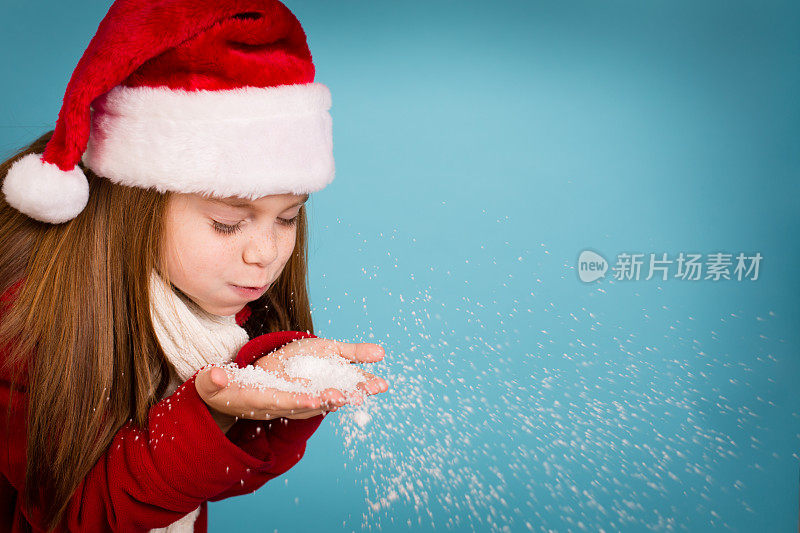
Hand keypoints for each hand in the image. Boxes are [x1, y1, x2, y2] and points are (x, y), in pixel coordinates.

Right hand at [195, 337, 387, 423]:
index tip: (316, 399)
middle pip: (306, 405)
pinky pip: (319, 398)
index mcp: (255, 402)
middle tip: (350, 395)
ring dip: (341, 398)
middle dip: (328, 401)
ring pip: (318, 402)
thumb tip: (217, 376)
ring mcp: (286, 406)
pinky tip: (357, 388)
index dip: (297, 400)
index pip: (279, 402)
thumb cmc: (216, 390)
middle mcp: (275, 407)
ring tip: (363, 390)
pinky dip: (337, 393)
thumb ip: (213, 380)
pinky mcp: (294, 400)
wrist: (222, 403)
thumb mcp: (210, 383)